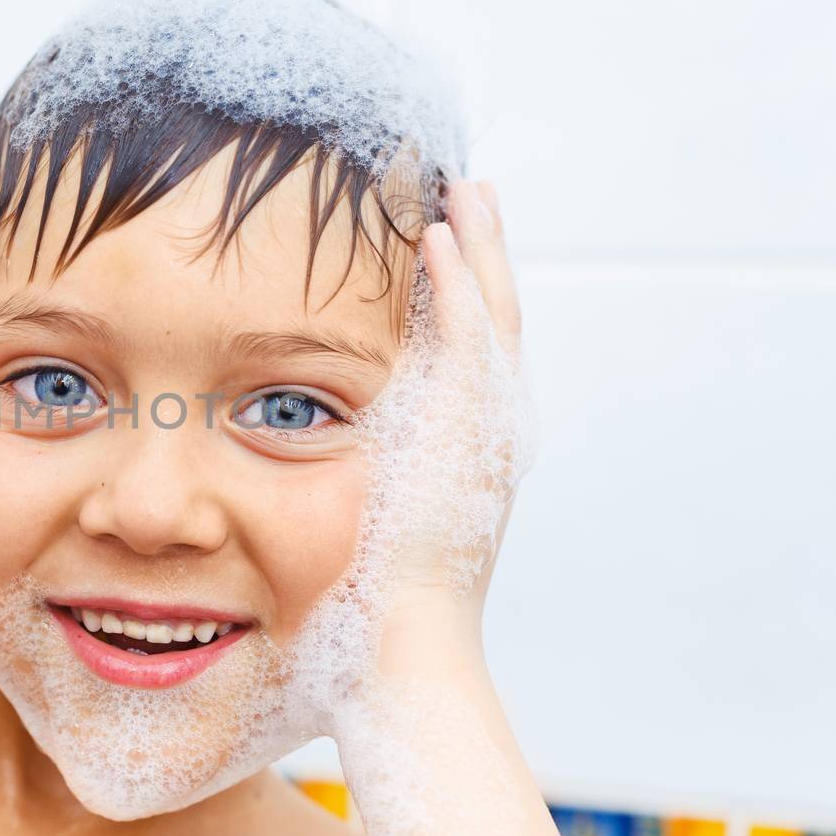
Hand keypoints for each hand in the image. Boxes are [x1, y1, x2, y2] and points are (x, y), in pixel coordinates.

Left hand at [368, 179, 530, 614]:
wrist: (405, 642)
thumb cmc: (376, 601)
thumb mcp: (377, 525)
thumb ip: (369, 477)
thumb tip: (339, 459)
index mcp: (471, 451)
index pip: (476, 353)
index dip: (469, 294)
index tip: (452, 242)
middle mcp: (492, 432)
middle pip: (496, 320)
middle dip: (486, 255)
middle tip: (473, 195)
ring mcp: (487, 427)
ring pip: (492, 314)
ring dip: (479, 249)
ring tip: (460, 192)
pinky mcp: (470, 427)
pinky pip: (470, 336)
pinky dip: (461, 283)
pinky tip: (441, 235)